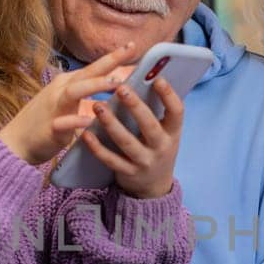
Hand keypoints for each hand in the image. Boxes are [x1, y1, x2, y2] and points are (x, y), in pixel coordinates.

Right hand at [0, 47, 135, 164]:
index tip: (132, 44)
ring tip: (116, 82)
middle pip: (87, 71)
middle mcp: (60, 90)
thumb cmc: (45, 122)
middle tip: (130, 49)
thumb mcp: (67, 103)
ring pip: (75, 91)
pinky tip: (90, 121)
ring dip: (96, 85)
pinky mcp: (50, 128)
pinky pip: (64, 123)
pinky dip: (77, 121)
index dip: (113, 57)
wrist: (16, 143)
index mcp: (67, 84)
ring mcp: (54, 107)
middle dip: (109, 60)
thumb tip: (114, 87)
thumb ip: (87, 94)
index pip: (93, 67)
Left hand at [79, 76, 184, 198]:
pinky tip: (86, 134)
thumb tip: (146, 77)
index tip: (158, 79)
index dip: (169, 96)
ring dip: (111, 123)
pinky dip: (97, 147)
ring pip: (126, 142)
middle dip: (135, 106)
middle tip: (121, 88)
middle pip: (149, 126)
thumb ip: (157, 110)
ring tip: (98, 106)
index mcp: (173, 132)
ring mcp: (145, 162)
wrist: (155, 186)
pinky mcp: (128, 173)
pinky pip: (111, 160)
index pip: (177, 112)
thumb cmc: (157, 147)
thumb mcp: (165, 132)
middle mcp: (162, 147)